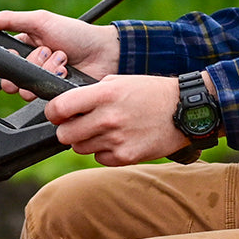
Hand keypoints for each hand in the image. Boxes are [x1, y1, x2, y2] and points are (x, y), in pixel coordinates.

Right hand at [0, 8, 120, 95]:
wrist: (104, 51)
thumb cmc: (75, 33)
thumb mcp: (40, 21)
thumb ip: (10, 20)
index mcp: (23, 48)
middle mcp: (29, 67)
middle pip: (8, 78)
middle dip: (26, 65)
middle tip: (44, 52)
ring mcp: (41, 82)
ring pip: (24, 88)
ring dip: (43, 70)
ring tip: (61, 59)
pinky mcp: (52, 95)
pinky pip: (40, 95)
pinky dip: (53, 79)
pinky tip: (65, 71)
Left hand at [43, 74, 194, 166]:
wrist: (184, 110)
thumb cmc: (152, 92)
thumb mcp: (121, 81)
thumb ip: (92, 92)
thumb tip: (67, 107)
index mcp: (106, 93)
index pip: (59, 108)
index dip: (54, 111)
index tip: (58, 112)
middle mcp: (108, 118)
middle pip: (64, 134)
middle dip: (68, 128)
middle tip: (81, 123)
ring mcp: (116, 140)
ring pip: (79, 147)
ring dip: (86, 140)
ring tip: (106, 129)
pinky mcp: (125, 157)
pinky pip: (99, 158)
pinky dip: (104, 151)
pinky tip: (120, 138)